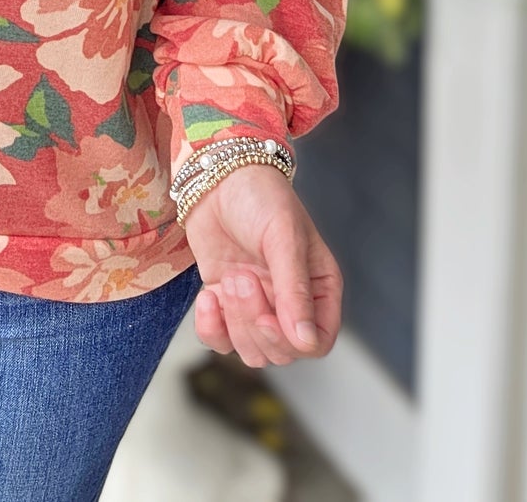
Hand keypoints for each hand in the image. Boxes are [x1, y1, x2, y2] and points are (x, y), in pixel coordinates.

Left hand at [182, 163, 341, 366]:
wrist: (218, 175)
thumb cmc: (260, 196)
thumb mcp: (284, 236)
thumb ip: (295, 290)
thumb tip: (306, 342)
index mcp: (319, 287)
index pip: (316, 342)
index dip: (291, 342)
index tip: (268, 315)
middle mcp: (291, 302)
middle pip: (280, 352)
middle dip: (255, 323)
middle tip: (242, 278)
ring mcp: (258, 304)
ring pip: (251, 351)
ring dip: (234, 322)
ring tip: (230, 278)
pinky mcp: (226, 302)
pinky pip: (220, 341)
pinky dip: (211, 328)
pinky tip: (207, 296)